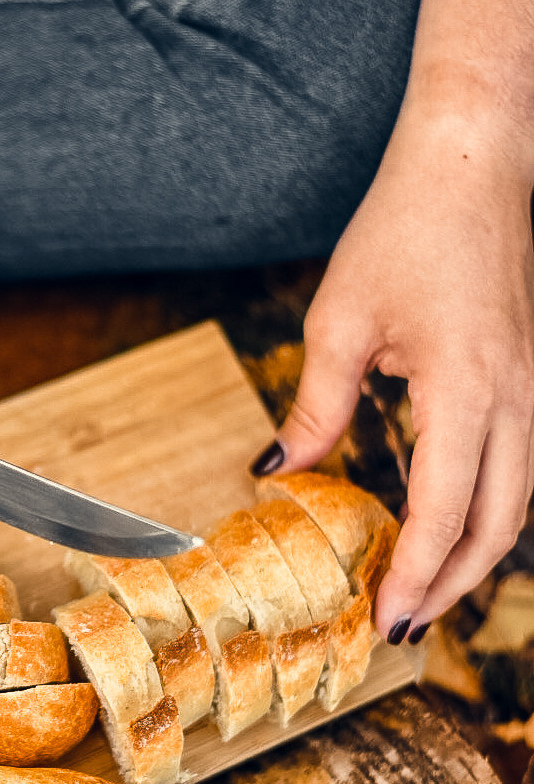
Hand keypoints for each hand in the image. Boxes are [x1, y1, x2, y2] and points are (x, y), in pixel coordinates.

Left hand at [260, 103, 533, 639]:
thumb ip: (313, 409)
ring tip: (427, 588)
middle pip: (501, 525)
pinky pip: (522, 464)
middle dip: (454, 585)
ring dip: (477, 552)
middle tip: (406, 624)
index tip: (386, 620)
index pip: (445, 514)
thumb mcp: (339, 322)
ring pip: (521, 499)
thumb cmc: (405, 227)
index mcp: (469, 390)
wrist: (474, 159)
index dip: (416, 576)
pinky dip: (489, 507)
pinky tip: (451, 521)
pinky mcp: (533, 374)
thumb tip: (276, 475)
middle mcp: (519, 397)